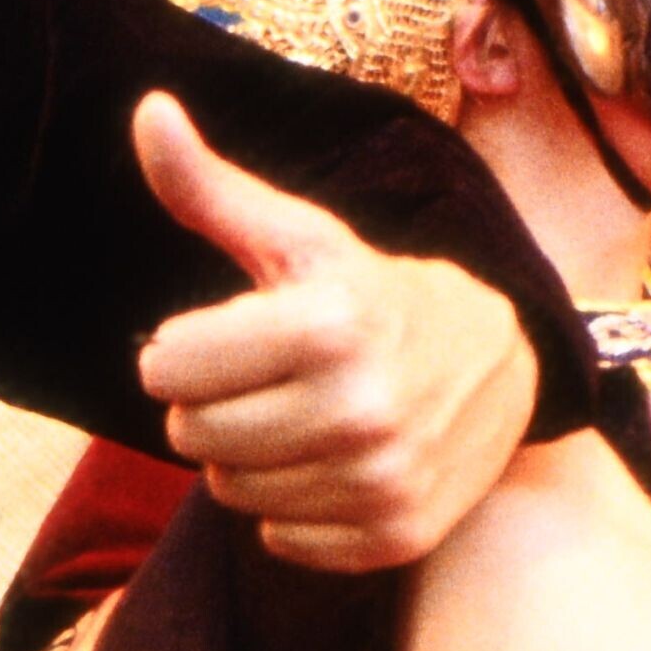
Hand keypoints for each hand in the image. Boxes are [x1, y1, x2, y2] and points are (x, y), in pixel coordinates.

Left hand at [131, 92, 537, 572]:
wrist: (504, 363)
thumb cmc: (373, 293)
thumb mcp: (299, 237)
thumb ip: (210, 187)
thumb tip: (146, 110)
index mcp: (329, 323)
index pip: (165, 368)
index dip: (185, 349)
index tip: (233, 335)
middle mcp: (361, 408)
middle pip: (190, 436)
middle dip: (210, 405)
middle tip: (266, 380)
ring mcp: (381, 479)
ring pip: (229, 493)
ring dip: (248, 460)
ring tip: (300, 419)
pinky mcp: (394, 535)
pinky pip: (278, 540)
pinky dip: (292, 509)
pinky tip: (333, 464)